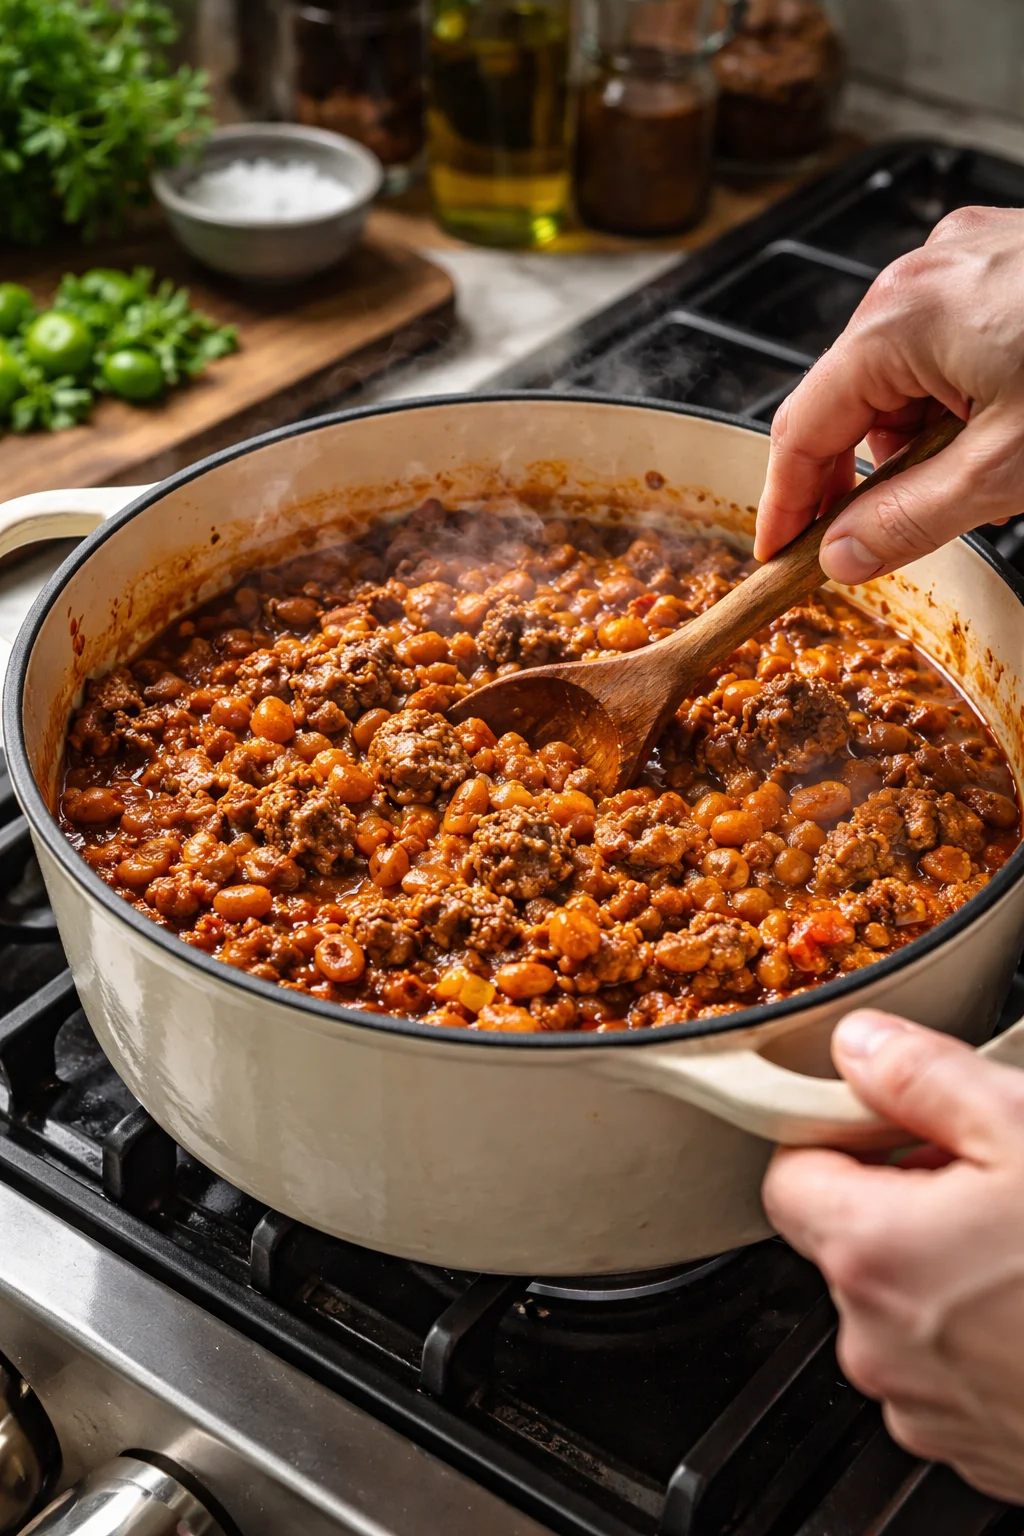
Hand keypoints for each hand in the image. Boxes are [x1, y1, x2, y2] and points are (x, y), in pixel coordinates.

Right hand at [754, 206, 1023, 581]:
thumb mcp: (1006, 470)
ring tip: (982, 470)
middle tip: (885, 534)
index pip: (801, 427)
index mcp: (899, 318)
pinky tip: (1004, 424)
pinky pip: (947, 340)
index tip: (780, 554)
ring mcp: (966, 257)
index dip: (783, 503)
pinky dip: (957, 395)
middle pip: (848, 396)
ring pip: (901, 371)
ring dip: (918, 435)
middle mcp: (920, 274)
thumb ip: (909, 521)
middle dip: (861, 471)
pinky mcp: (1006, 259)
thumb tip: (842, 557)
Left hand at [763, 1008, 1023, 1501]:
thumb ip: (923, 1077)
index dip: (840, 1138)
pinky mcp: (974, 1445)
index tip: (893, 1124)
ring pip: (900, 1307)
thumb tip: (862, 1047)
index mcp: (870, 1250)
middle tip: (988, 1177)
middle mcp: (876, 1341)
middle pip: (849, 1239)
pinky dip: (980, 1334)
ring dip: (945, 1271)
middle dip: (904, 1200)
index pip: (790, 1174)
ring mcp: (925, 1406)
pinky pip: (946, 1369)